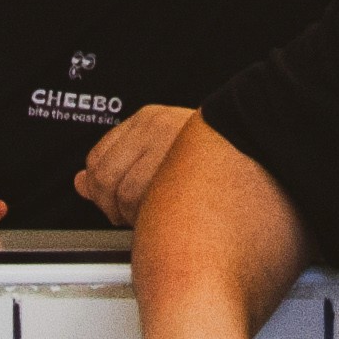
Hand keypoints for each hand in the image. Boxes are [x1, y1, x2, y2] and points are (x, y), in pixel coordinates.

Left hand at [73, 103, 200, 227]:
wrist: (258, 141)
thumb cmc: (209, 154)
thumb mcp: (160, 147)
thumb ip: (118, 163)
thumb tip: (80, 183)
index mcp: (145, 120)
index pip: (97, 158)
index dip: (97, 190)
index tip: (109, 204)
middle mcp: (154, 126)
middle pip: (106, 176)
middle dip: (109, 205)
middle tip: (124, 217)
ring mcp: (172, 142)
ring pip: (128, 192)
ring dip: (132, 215)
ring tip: (148, 218)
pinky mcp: (190, 165)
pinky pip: (153, 200)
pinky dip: (150, 216)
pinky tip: (162, 216)